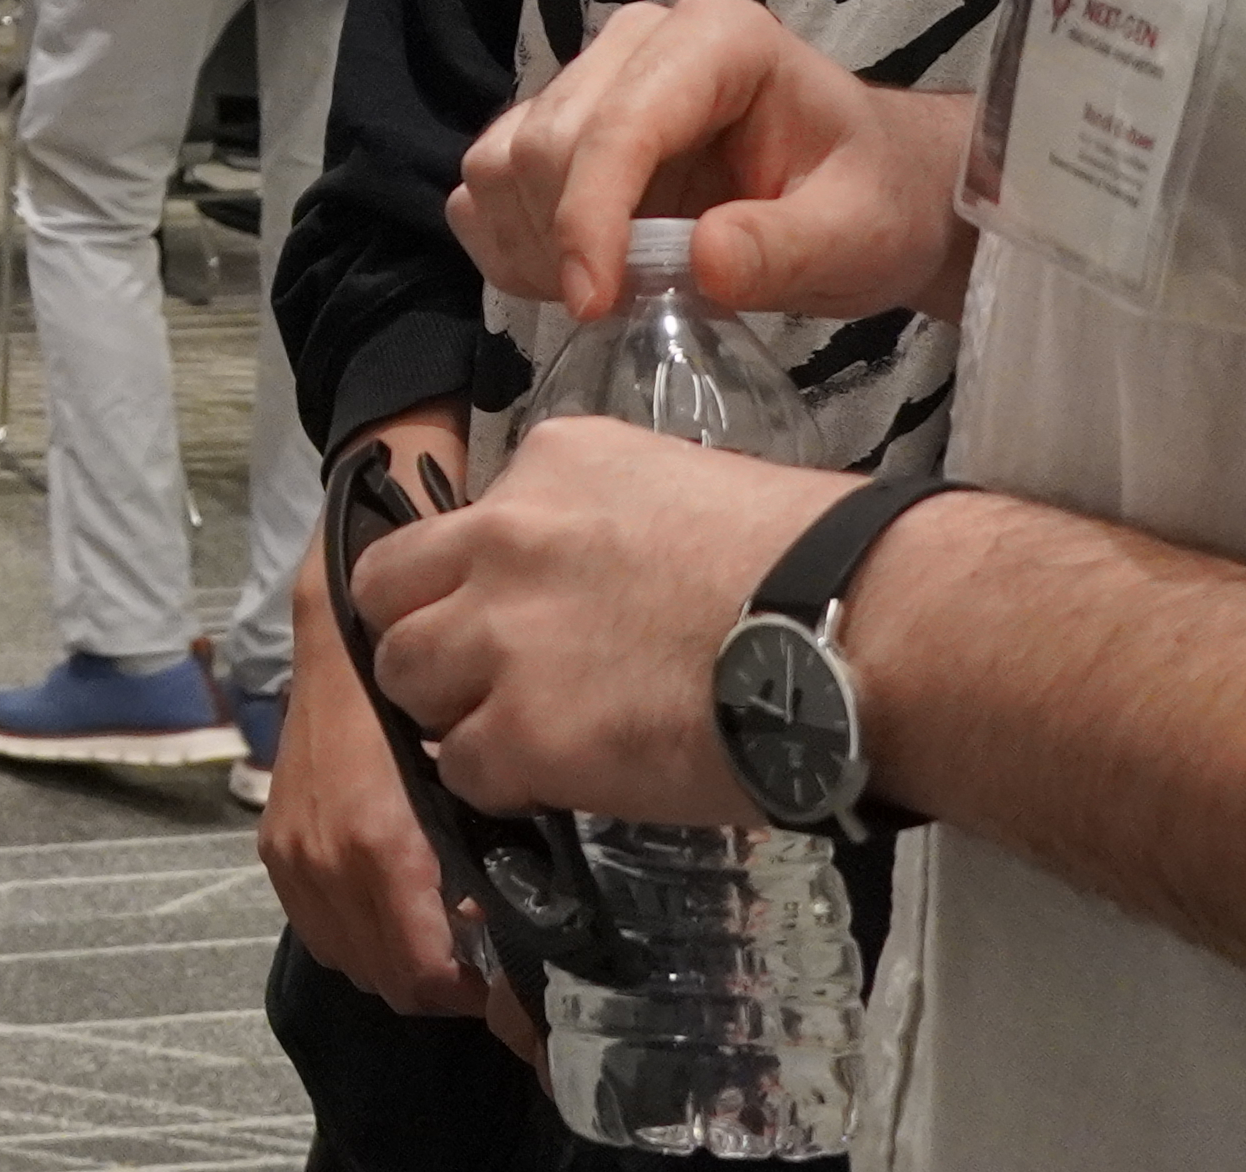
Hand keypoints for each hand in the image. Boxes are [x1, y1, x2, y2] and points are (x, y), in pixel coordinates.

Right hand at [269, 415, 534, 1045]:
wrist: (346, 600)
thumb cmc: (432, 655)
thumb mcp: (507, 730)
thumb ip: (525, 809)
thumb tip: (580, 897)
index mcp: (373, 835)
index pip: (430, 965)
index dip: (498, 1002)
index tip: (546, 1005)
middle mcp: (322, 853)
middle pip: (399, 978)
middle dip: (465, 984)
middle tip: (523, 964)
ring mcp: (292, 851)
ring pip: (361, 962)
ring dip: (418, 963)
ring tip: (476, 932)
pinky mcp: (278, 842)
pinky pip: (326, 930)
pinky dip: (373, 936)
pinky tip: (419, 905)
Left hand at [352, 415, 851, 826]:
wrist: (857, 632)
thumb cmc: (814, 561)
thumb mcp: (685, 489)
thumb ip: (607, 525)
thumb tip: (599, 579)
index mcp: (549, 462)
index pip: (457, 524)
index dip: (474, 581)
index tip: (517, 616)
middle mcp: (500, 535)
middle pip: (388, 594)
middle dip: (425, 637)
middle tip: (483, 680)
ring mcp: (499, 634)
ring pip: (403, 678)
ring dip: (450, 712)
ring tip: (521, 737)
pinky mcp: (518, 730)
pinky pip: (459, 766)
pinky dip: (497, 783)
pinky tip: (558, 783)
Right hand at [451, 0, 975, 324]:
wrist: (869, 194)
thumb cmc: (872, 203)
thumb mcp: (857, 236)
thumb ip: (785, 247)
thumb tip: (699, 261)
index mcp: (717, 41)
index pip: (618, 124)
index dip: (589, 218)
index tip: (593, 304)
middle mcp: (638, 42)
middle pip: (544, 142)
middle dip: (565, 241)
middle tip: (626, 310)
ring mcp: (589, 80)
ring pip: (500, 162)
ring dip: (533, 247)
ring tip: (609, 296)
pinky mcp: (558, 127)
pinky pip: (486, 187)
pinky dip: (510, 247)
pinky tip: (575, 280)